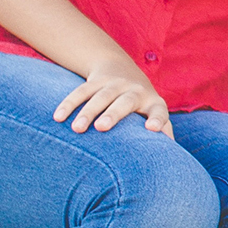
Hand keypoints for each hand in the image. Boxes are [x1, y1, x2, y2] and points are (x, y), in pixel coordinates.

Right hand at [53, 58, 172, 138]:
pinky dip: (69, 104)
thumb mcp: (154, 114)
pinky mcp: (96, 81)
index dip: (157, 119)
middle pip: (125, 101)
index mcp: (153, 103)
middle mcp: (135, 91)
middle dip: (114, 114)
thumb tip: (170, 158)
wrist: (122, 69)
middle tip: (102, 127)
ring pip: (100, 96)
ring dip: (88, 112)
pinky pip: (80, 91)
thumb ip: (163, 132)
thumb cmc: (141, 105)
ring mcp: (115, 84)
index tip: (151, 129)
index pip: (159, 112)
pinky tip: (58, 118)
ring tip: (77, 129)